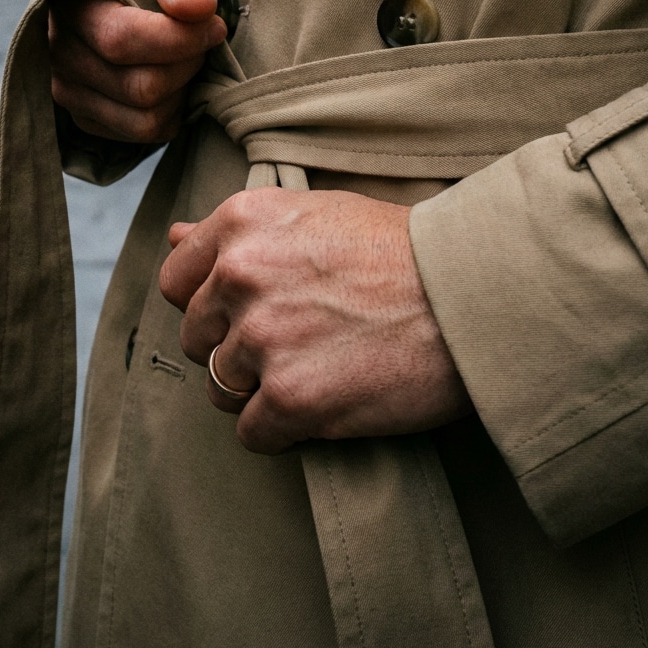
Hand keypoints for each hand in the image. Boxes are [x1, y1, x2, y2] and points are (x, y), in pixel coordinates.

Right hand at [48, 0, 226, 142]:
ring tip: (188, 57)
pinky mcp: (86, 115)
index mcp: (70, 1)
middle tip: (205, 38)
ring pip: (142, 118)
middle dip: (187, 65)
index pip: (122, 40)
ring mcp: (68, 88)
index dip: (180, 39)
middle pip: (138, 86)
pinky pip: (141, 134)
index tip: (215, 23)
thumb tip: (196, 8)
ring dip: (181, 92)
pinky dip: (170, 113)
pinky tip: (174, 80)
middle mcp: (59, 50)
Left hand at [159, 188, 470, 453]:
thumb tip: (174, 236)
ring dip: (259, 391)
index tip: (250, 311)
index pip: (176, 281)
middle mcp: (240, 273)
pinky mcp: (291, 397)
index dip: (210, 303)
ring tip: (317, 370)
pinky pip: (252, 432)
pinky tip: (325, 404)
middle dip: (235, 348)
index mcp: (242, 222)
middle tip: (297, 342)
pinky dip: (283, 430)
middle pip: (195, 338)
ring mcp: (263, 336)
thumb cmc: (402, 251)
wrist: (473, 294)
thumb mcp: (314, 215)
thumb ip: (237, 232)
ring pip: (219, 389)